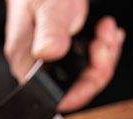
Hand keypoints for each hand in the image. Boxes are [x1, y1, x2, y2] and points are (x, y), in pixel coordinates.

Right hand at [4, 0, 124, 111]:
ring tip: (106, 31)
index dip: (82, 89)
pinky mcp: (68, 52)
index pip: (57, 95)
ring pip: (90, 75)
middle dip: (100, 66)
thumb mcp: (47, 6)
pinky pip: (93, 62)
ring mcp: (56, 59)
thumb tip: (48, 53)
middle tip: (103, 41)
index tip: (97, 66)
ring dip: (106, 54)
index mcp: (27, 60)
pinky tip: (106, 32)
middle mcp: (41, 64)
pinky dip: (106, 48)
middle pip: (79, 87)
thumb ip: (49, 30)